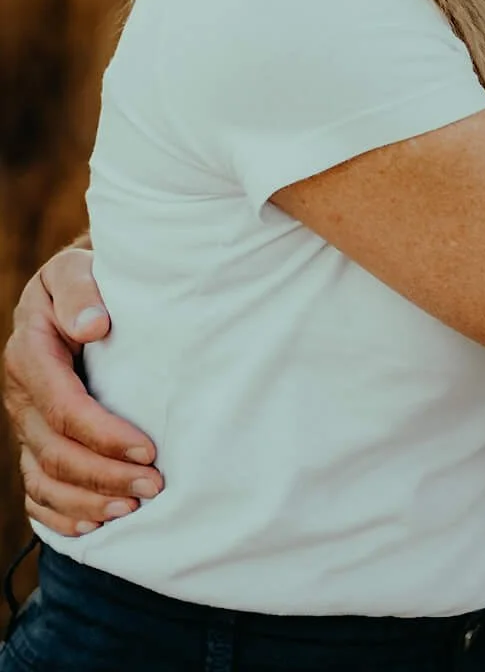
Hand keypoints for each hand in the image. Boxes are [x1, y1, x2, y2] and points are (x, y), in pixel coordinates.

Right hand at [3, 247, 161, 535]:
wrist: (70, 290)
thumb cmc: (83, 278)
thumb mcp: (75, 268)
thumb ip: (82, 292)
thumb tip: (95, 325)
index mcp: (29, 355)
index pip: (65, 409)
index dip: (104, 436)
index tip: (148, 450)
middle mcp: (20, 396)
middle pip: (56, 453)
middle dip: (105, 476)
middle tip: (154, 486)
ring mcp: (23, 424)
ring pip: (44, 480)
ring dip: (87, 502)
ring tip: (132, 509)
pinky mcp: (32, 441)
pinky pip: (35, 492)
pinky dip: (60, 515)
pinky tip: (94, 526)